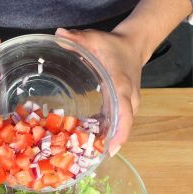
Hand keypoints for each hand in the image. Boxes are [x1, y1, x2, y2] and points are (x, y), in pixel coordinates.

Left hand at [55, 27, 142, 155]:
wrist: (134, 45)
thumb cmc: (114, 45)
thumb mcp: (95, 38)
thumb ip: (77, 38)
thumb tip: (58, 34)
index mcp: (123, 86)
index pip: (125, 112)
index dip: (119, 132)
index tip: (110, 149)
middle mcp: (130, 100)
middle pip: (124, 127)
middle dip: (109, 144)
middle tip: (90, 159)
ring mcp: (130, 105)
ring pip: (122, 128)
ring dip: (107, 142)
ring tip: (88, 157)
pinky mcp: (125, 108)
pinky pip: (118, 124)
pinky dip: (106, 134)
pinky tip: (89, 144)